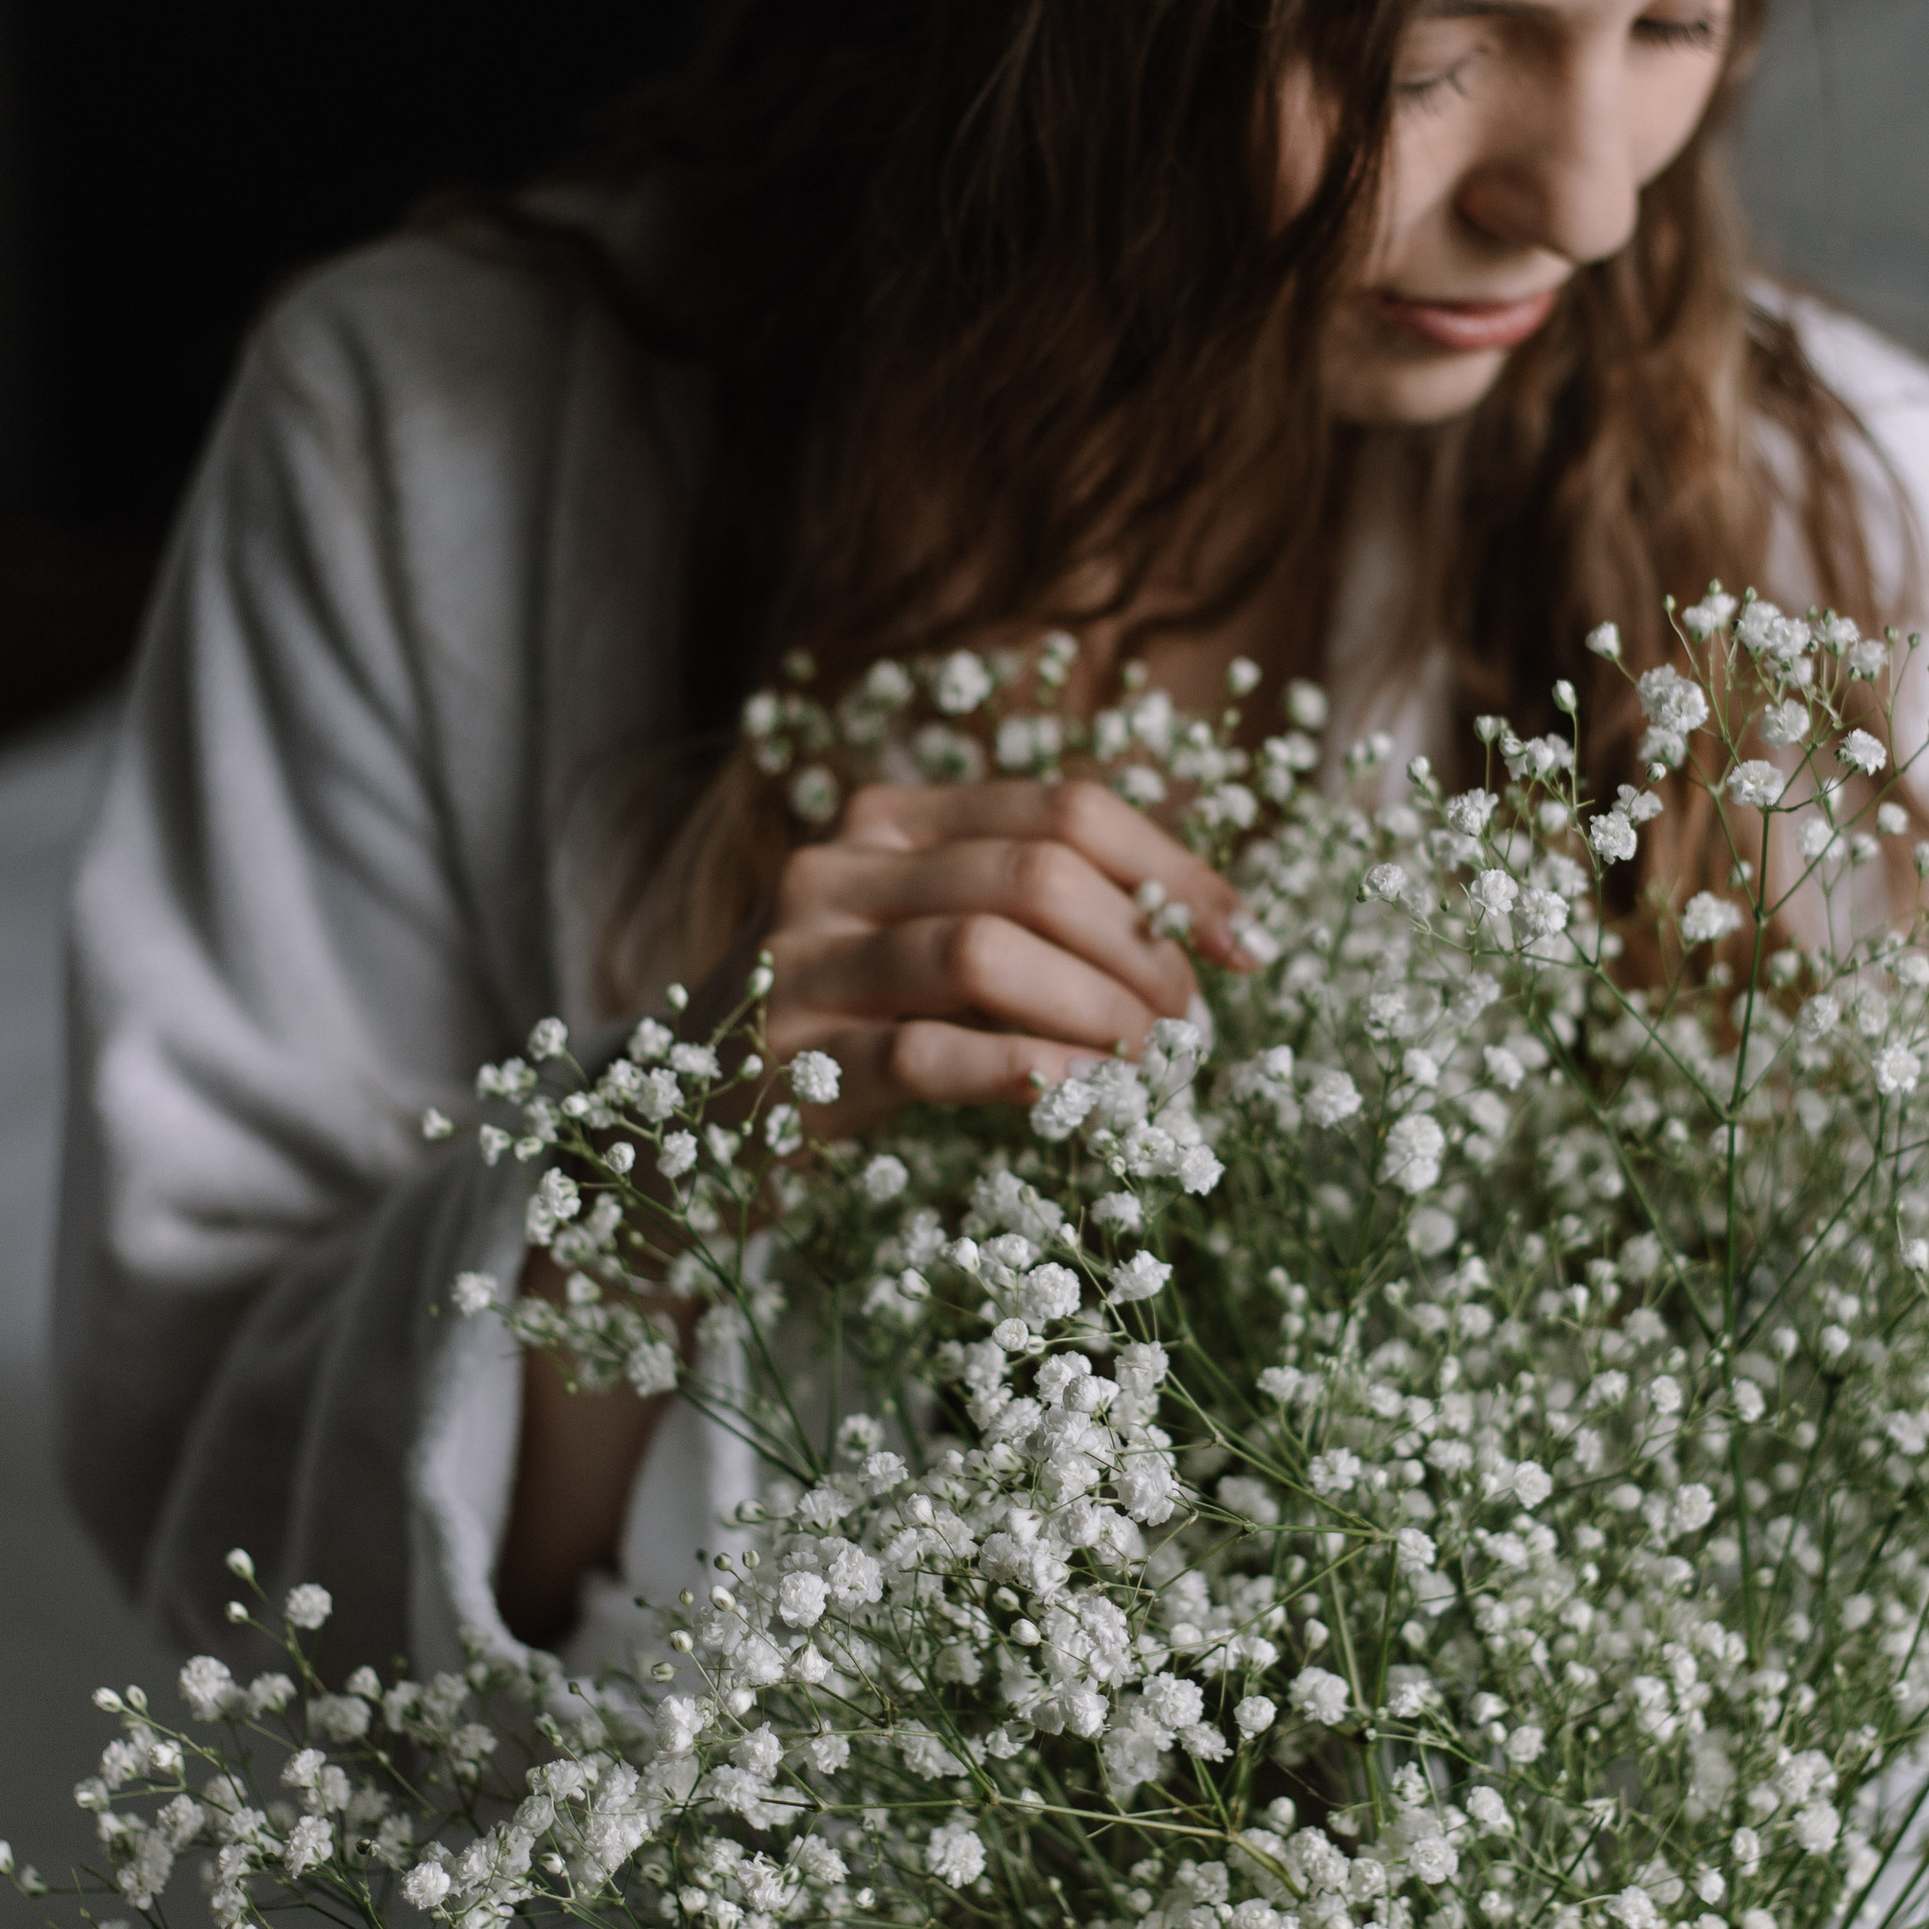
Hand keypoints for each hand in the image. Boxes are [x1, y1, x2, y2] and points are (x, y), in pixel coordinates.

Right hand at [761, 778, 1253, 1135]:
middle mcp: (840, 870)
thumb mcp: (930, 948)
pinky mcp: (787, 1063)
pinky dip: (1017, 1070)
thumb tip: (1203, 947)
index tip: (1243, 946)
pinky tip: (1077, 1095)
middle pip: (1033, 873)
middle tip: (1188, 1024)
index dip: (1172, 870)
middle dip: (1139, 949)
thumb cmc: (848, 1031)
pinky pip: (920, 1054)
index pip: (1062, 807)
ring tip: (1147, 1064)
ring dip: (1094, 1007)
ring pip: (982, 951)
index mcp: (892, 821)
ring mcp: (803, 962)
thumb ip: (1032, 923)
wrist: (686, 1121)